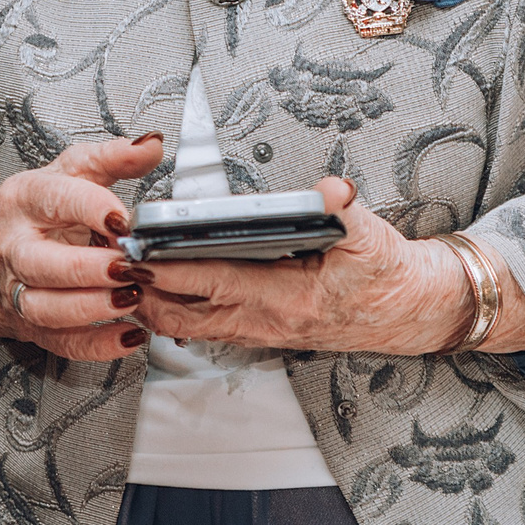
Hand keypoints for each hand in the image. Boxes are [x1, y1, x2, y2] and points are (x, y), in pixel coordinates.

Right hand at [0, 134, 163, 361]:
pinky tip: (128, 335)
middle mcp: (14, 246)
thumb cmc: (40, 210)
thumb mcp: (70, 173)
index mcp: (24, 200)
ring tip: (131, 298)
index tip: (125, 219)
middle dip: (89, 268)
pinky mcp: (32, 323)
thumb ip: (113, 158)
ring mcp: (19, 288)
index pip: (55, 200)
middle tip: (129, 266)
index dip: (92, 208)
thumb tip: (151, 145)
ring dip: (92, 308)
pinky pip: (61, 342)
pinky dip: (96, 346)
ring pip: (46, 308)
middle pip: (42, 264)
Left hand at [125, 178, 486, 355]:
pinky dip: (176, 309)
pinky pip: (204, 328)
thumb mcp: (372, 236)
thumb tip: (330, 190)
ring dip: (153, 302)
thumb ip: (344, 211)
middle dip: (142, 289)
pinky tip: (158, 287)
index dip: (168, 268)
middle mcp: (266, 323)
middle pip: (183, 313)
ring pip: (188, 326)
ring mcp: (260, 333)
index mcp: (288, 299)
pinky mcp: (259, 333)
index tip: (135, 250)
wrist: (413, 312)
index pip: (212, 282)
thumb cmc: (389, 274)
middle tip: (111, 259)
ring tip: (124, 270)